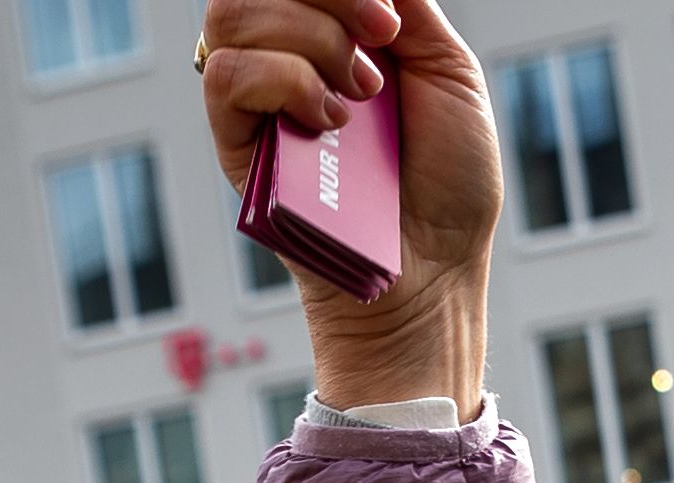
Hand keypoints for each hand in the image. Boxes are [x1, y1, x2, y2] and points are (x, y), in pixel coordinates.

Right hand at [202, 0, 498, 414]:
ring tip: (359, 95)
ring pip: (230, 15)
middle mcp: (284, 55)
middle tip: (381, 41)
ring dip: (308, 39)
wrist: (435, 266)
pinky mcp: (236, 144)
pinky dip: (284, 81)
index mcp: (331, 30)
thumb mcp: (450, 73)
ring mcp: (255, 99)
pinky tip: (330, 120)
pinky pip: (223, 76)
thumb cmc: (449, 181)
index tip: (389, 19)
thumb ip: (410, 8)